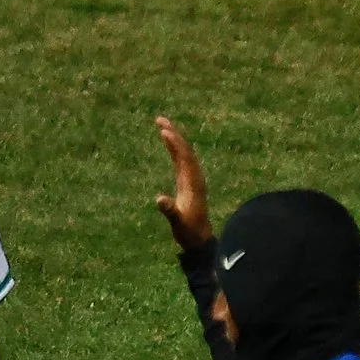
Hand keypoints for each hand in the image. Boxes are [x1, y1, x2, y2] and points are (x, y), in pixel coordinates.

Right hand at [153, 116, 212, 252]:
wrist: (200, 239)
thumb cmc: (189, 231)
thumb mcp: (178, 222)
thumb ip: (169, 210)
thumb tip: (159, 199)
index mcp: (193, 183)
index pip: (184, 157)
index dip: (175, 144)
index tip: (164, 131)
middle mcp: (194, 177)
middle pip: (185, 150)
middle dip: (173, 134)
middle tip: (159, 119)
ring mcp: (192, 179)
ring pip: (184, 153)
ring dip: (174, 138)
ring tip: (161, 125)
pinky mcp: (188, 182)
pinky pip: (182, 160)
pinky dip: (175, 148)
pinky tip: (169, 142)